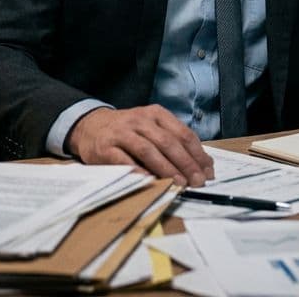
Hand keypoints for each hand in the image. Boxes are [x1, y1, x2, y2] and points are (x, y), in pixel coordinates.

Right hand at [66, 105, 214, 186]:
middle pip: (168, 142)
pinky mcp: (105, 147)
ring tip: (179, 183)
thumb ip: (173, 142)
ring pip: (148, 150)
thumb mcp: (151, 128)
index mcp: (156, 114)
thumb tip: (201, 165)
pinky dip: (138, 171)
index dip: (198, 154)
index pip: (183, 133)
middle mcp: (140, 120)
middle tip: (198, 181)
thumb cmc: (128, 131)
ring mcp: (121, 132)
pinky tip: (150, 181)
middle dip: (186, 163)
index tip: (208, 171)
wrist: (90, 126)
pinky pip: (124, 160)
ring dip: (166, 168)